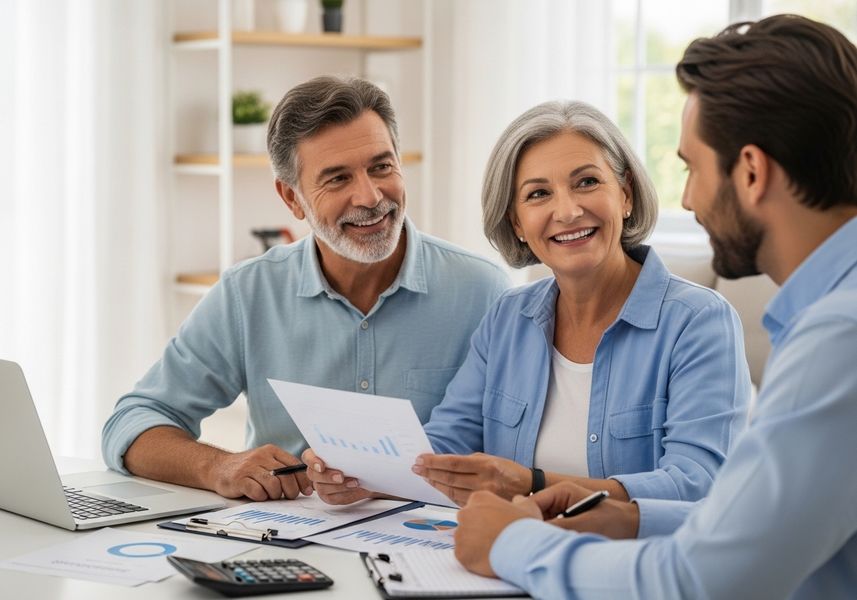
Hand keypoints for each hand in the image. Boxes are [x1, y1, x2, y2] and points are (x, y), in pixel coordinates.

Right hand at [207, 444, 310, 500]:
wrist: (218, 467)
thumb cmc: (247, 468)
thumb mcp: (266, 462)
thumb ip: (283, 469)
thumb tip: (306, 485)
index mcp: (272, 451)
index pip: (294, 465)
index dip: (303, 480)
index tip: (306, 491)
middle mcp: (261, 456)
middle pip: (286, 476)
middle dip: (291, 490)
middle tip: (288, 497)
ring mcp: (249, 467)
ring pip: (273, 484)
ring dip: (275, 495)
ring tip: (271, 496)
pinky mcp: (239, 479)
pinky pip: (257, 491)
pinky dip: (261, 497)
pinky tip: (258, 495)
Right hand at [301, 448, 376, 504]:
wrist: (368, 473)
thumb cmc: (358, 459)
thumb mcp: (353, 451)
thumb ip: (346, 450)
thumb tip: (349, 447)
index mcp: (319, 455)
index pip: (308, 456)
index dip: (312, 461)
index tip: (321, 466)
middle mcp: (317, 471)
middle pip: (312, 474)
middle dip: (327, 476)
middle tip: (340, 476)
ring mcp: (321, 484)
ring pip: (322, 488)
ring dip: (339, 486)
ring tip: (354, 482)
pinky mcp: (329, 496)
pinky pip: (332, 498)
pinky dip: (344, 493)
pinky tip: (353, 488)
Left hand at [412, 452, 530, 505]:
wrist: (530, 490)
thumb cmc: (510, 472)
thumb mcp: (493, 459)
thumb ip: (470, 461)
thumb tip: (445, 462)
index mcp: (487, 465)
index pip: (454, 463)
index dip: (435, 462)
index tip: (421, 459)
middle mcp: (485, 481)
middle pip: (450, 478)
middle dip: (430, 472)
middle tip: (416, 468)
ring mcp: (484, 497)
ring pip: (452, 492)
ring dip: (435, 484)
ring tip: (424, 477)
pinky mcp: (484, 509)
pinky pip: (460, 502)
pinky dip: (447, 495)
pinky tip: (439, 489)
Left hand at [454, 491, 541, 576]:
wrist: (525, 549)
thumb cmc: (526, 527)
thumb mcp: (528, 507)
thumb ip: (519, 501)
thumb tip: (518, 500)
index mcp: (479, 498)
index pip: (476, 506)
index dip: (487, 518)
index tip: (496, 526)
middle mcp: (465, 513)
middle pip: (467, 522)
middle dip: (477, 530)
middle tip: (494, 539)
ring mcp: (461, 534)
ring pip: (464, 540)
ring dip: (474, 545)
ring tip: (493, 551)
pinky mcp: (460, 553)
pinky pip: (464, 556)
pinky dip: (473, 560)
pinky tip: (488, 560)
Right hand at [529, 481, 639, 538]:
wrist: (632, 527)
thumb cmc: (614, 520)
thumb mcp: (584, 523)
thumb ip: (558, 526)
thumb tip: (534, 531)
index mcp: (561, 491)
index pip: (532, 501)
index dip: (527, 517)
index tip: (527, 534)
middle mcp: (558, 499)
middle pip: (533, 513)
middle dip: (535, 527)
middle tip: (541, 542)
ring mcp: (560, 511)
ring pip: (540, 523)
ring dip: (544, 534)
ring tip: (552, 543)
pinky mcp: (564, 522)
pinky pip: (549, 530)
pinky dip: (551, 538)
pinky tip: (557, 545)